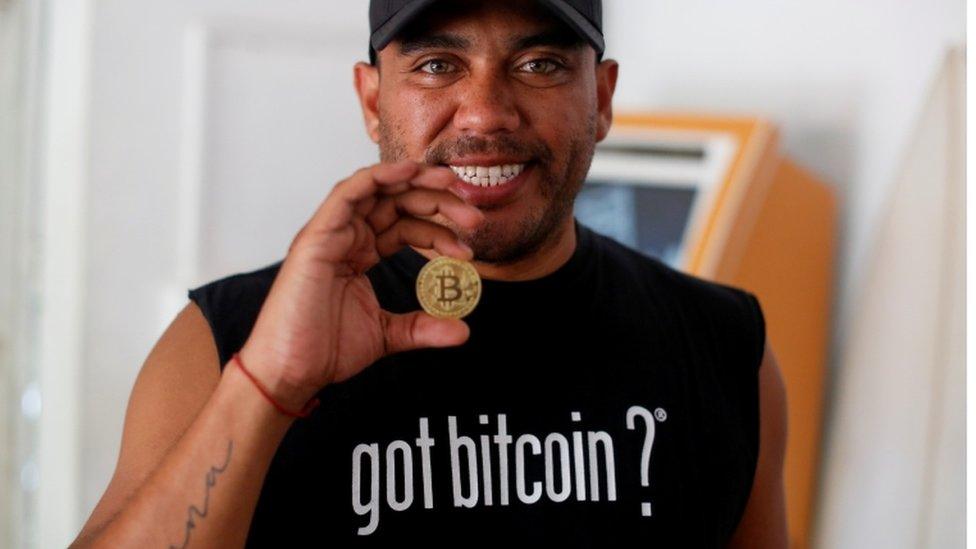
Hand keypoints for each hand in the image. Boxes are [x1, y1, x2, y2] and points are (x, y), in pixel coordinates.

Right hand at [237, 160, 483, 409]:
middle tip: (474, 217)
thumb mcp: (387, 335)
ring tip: (451, 184)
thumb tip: (463, 330)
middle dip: (438, 201)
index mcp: (358, 253)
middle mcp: (345, 237)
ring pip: (377, 190)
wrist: (291, 372)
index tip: (469, 245)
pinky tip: (409, 172)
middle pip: (397, 202)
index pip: (405, 225)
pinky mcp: (317, 237)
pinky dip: (378, 177)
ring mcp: (330, 234)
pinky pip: (347, 193)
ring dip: (416, 180)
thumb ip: (423, 327)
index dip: (439, 228)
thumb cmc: (324, 351)